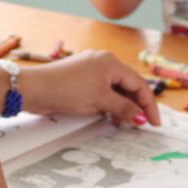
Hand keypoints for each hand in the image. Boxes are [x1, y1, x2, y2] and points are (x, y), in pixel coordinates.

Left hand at [21, 50, 161, 125]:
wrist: (33, 89)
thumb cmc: (67, 90)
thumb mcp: (100, 100)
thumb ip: (123, 108)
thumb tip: (140, 117)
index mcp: (111, 62)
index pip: (139, 84)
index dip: (149, 104)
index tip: (155, 123)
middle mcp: (103, 63)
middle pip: (128, 86)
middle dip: (136, 106)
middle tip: (143, 125)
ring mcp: (90, 71)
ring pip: (115, 90)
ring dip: (122, 107)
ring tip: (125, 124)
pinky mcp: (80, 81)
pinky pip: (102, 92)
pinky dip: (109, 104)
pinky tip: (110, 117)